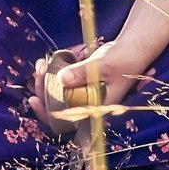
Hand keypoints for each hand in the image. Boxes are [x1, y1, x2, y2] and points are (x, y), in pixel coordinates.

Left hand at [28, 42, 150, 136]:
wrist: (133, 48)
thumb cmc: (124, 59)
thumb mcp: (103, 65)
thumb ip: (82, 73)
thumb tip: (61, 79)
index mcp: (97, 110)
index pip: (68, 121)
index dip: (48, 114)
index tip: (35, 99)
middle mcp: (89, 106)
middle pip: (59, 108)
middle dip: (43, 92)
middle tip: (38, 73)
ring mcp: (84, 95)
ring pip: (58, 95)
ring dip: (45, 83)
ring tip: (41, 65)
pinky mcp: (81, 84)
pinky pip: (62, 84)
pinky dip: (52, 75)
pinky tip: (47, 63)